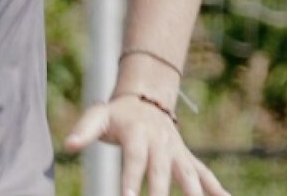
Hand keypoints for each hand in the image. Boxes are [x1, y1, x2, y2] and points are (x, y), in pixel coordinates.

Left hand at [64, 95, 230, 195]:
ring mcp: (177, 152)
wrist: (145, 100)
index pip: (135, 158)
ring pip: (190, 176)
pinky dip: (218, 190)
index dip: (131, 177)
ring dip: (195, 195)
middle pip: (162, 171)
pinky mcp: (187, 159)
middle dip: (159, 193)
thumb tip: (68, 144)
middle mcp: (162, 143)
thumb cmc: (116, 113)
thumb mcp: (97, 115)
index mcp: (138, 133)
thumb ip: (84, 130)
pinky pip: (206, 175)